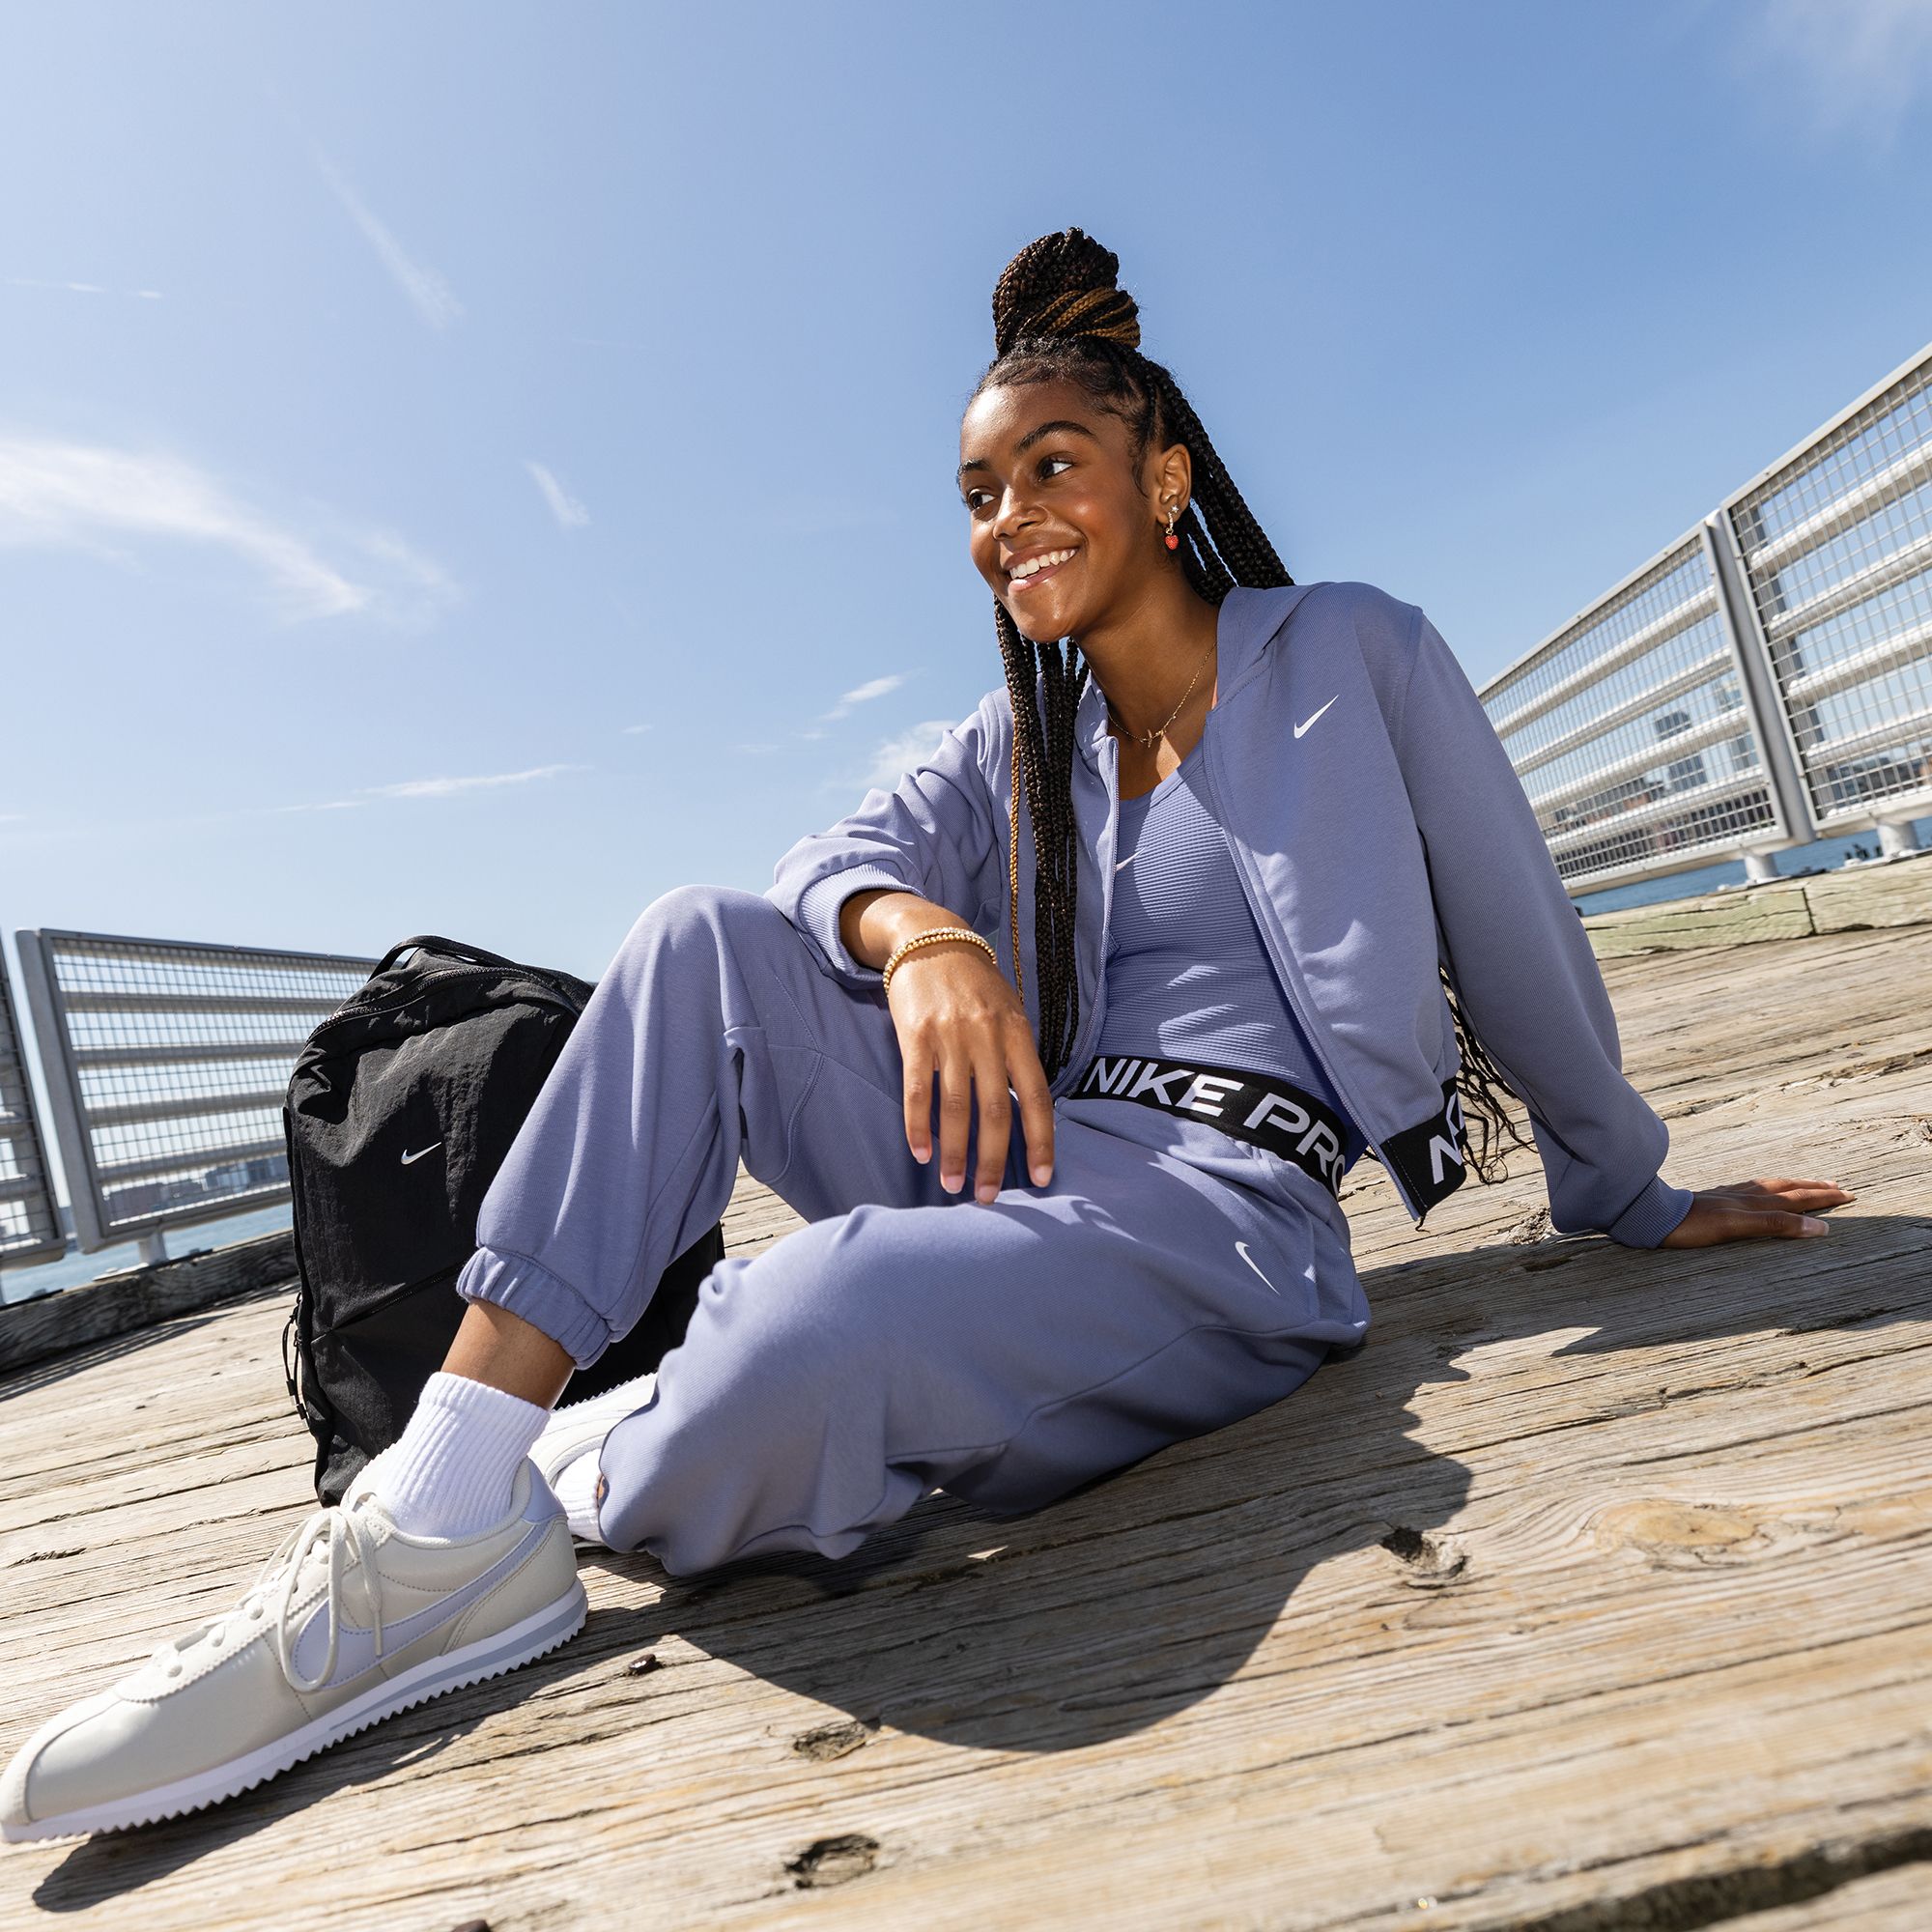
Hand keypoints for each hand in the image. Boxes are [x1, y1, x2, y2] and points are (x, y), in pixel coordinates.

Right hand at [886, 938, 1054, 1202]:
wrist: (931, 939)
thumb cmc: (975, 985)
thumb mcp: (1009, 1012)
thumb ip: (1017, 1057)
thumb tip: (1025, 1114)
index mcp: (1018, 1034)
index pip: (1036, 1097)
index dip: (1041, 1141)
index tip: (1041, 1179)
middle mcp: (988, 1037)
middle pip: (994, 1110)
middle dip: (993, 1160)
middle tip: (988, 1197)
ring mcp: (951, 1036)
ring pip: (955, 1107)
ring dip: (955, 1152)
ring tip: (953, 1184)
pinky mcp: (916, 1036)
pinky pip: (918, 1090)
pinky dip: (919, 1125)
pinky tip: (920, 1152)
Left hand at [1658, 1176, 1855, 1246]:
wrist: (1650, 1214)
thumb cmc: (1692, 1226)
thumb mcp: (1737, 1228)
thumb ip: (1776, 1225)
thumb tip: (1819, 1228)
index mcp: (1754, 1203)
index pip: (1798, 1199)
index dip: (1824, 1198)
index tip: (1849, 1194)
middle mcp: (1745, 1196)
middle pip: (1787, 1189)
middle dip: (1815, 1188)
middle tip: (1838, 1186)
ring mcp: (1728, 1195)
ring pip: (1770, 1187)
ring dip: (1794, 1186)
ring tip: (1808, 1184)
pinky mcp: (1714, 1199)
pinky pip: (1751, 1190)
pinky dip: (1768, 1189)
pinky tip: (1760, 1190)